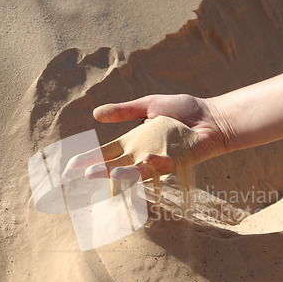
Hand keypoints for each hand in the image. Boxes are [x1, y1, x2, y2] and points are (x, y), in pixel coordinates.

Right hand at [67, 94, 227, 179]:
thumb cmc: (183, 111)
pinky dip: (153, 163)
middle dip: (98, 171)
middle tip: (80, 176)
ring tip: (103, 174)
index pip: (107, 151)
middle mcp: (142, 154)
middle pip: (116, 165)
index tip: (71, 164)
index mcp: (135, 140)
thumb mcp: (149, 105)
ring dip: (119, 174)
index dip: (90, 157)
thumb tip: (95, 114)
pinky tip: (145, 158)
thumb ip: (124, 111)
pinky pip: (161, 166)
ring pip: (134, 171)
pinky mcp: (175, 163)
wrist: (211, 117)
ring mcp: (158, 161)